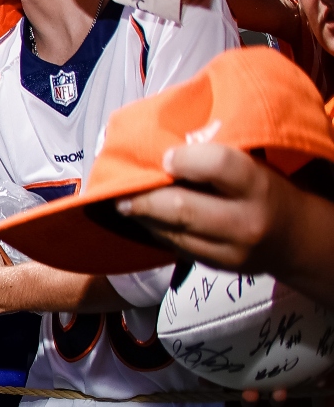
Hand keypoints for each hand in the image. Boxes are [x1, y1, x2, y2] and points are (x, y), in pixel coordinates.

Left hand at [115, 143, 299, 272]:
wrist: (295, 238)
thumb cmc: (265, 188)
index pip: (217, 165)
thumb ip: (213, 158)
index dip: (183, 159)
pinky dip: (156, 230)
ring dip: (142, 216)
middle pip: (181, 208)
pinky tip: (146, 218)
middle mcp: (244, 221)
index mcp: (256, 185)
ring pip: (172, 233)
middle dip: (144, 198)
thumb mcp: (252, 164)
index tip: (163, 156)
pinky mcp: (217, 268)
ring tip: (124, 203)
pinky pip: (175, 248)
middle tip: (119, 190)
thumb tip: (160, 146)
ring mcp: (231, 250)